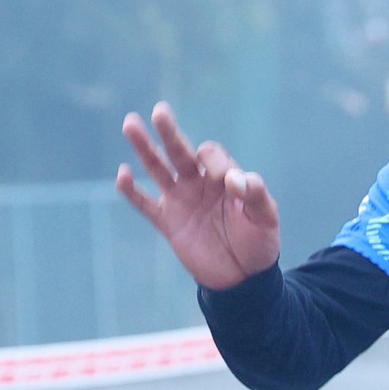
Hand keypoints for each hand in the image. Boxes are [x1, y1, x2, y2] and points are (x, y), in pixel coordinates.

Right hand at [116, 103, 281, 289]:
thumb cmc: (258, 242)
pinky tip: (122, 174)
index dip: (214, 163)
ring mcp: (181, 200)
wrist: (243, 277)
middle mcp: (199, 182)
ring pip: (158, 169)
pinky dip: (132, 192)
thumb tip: (234, 178)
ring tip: (130, 124)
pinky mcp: (168, 222)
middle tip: (160, 111)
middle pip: (180, 151)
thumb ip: (256, 195)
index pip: (211, 155)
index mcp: (224, 176)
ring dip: (144, 148)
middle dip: (170, 133)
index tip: (226, 183)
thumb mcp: (266, 218)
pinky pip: (145, 205)